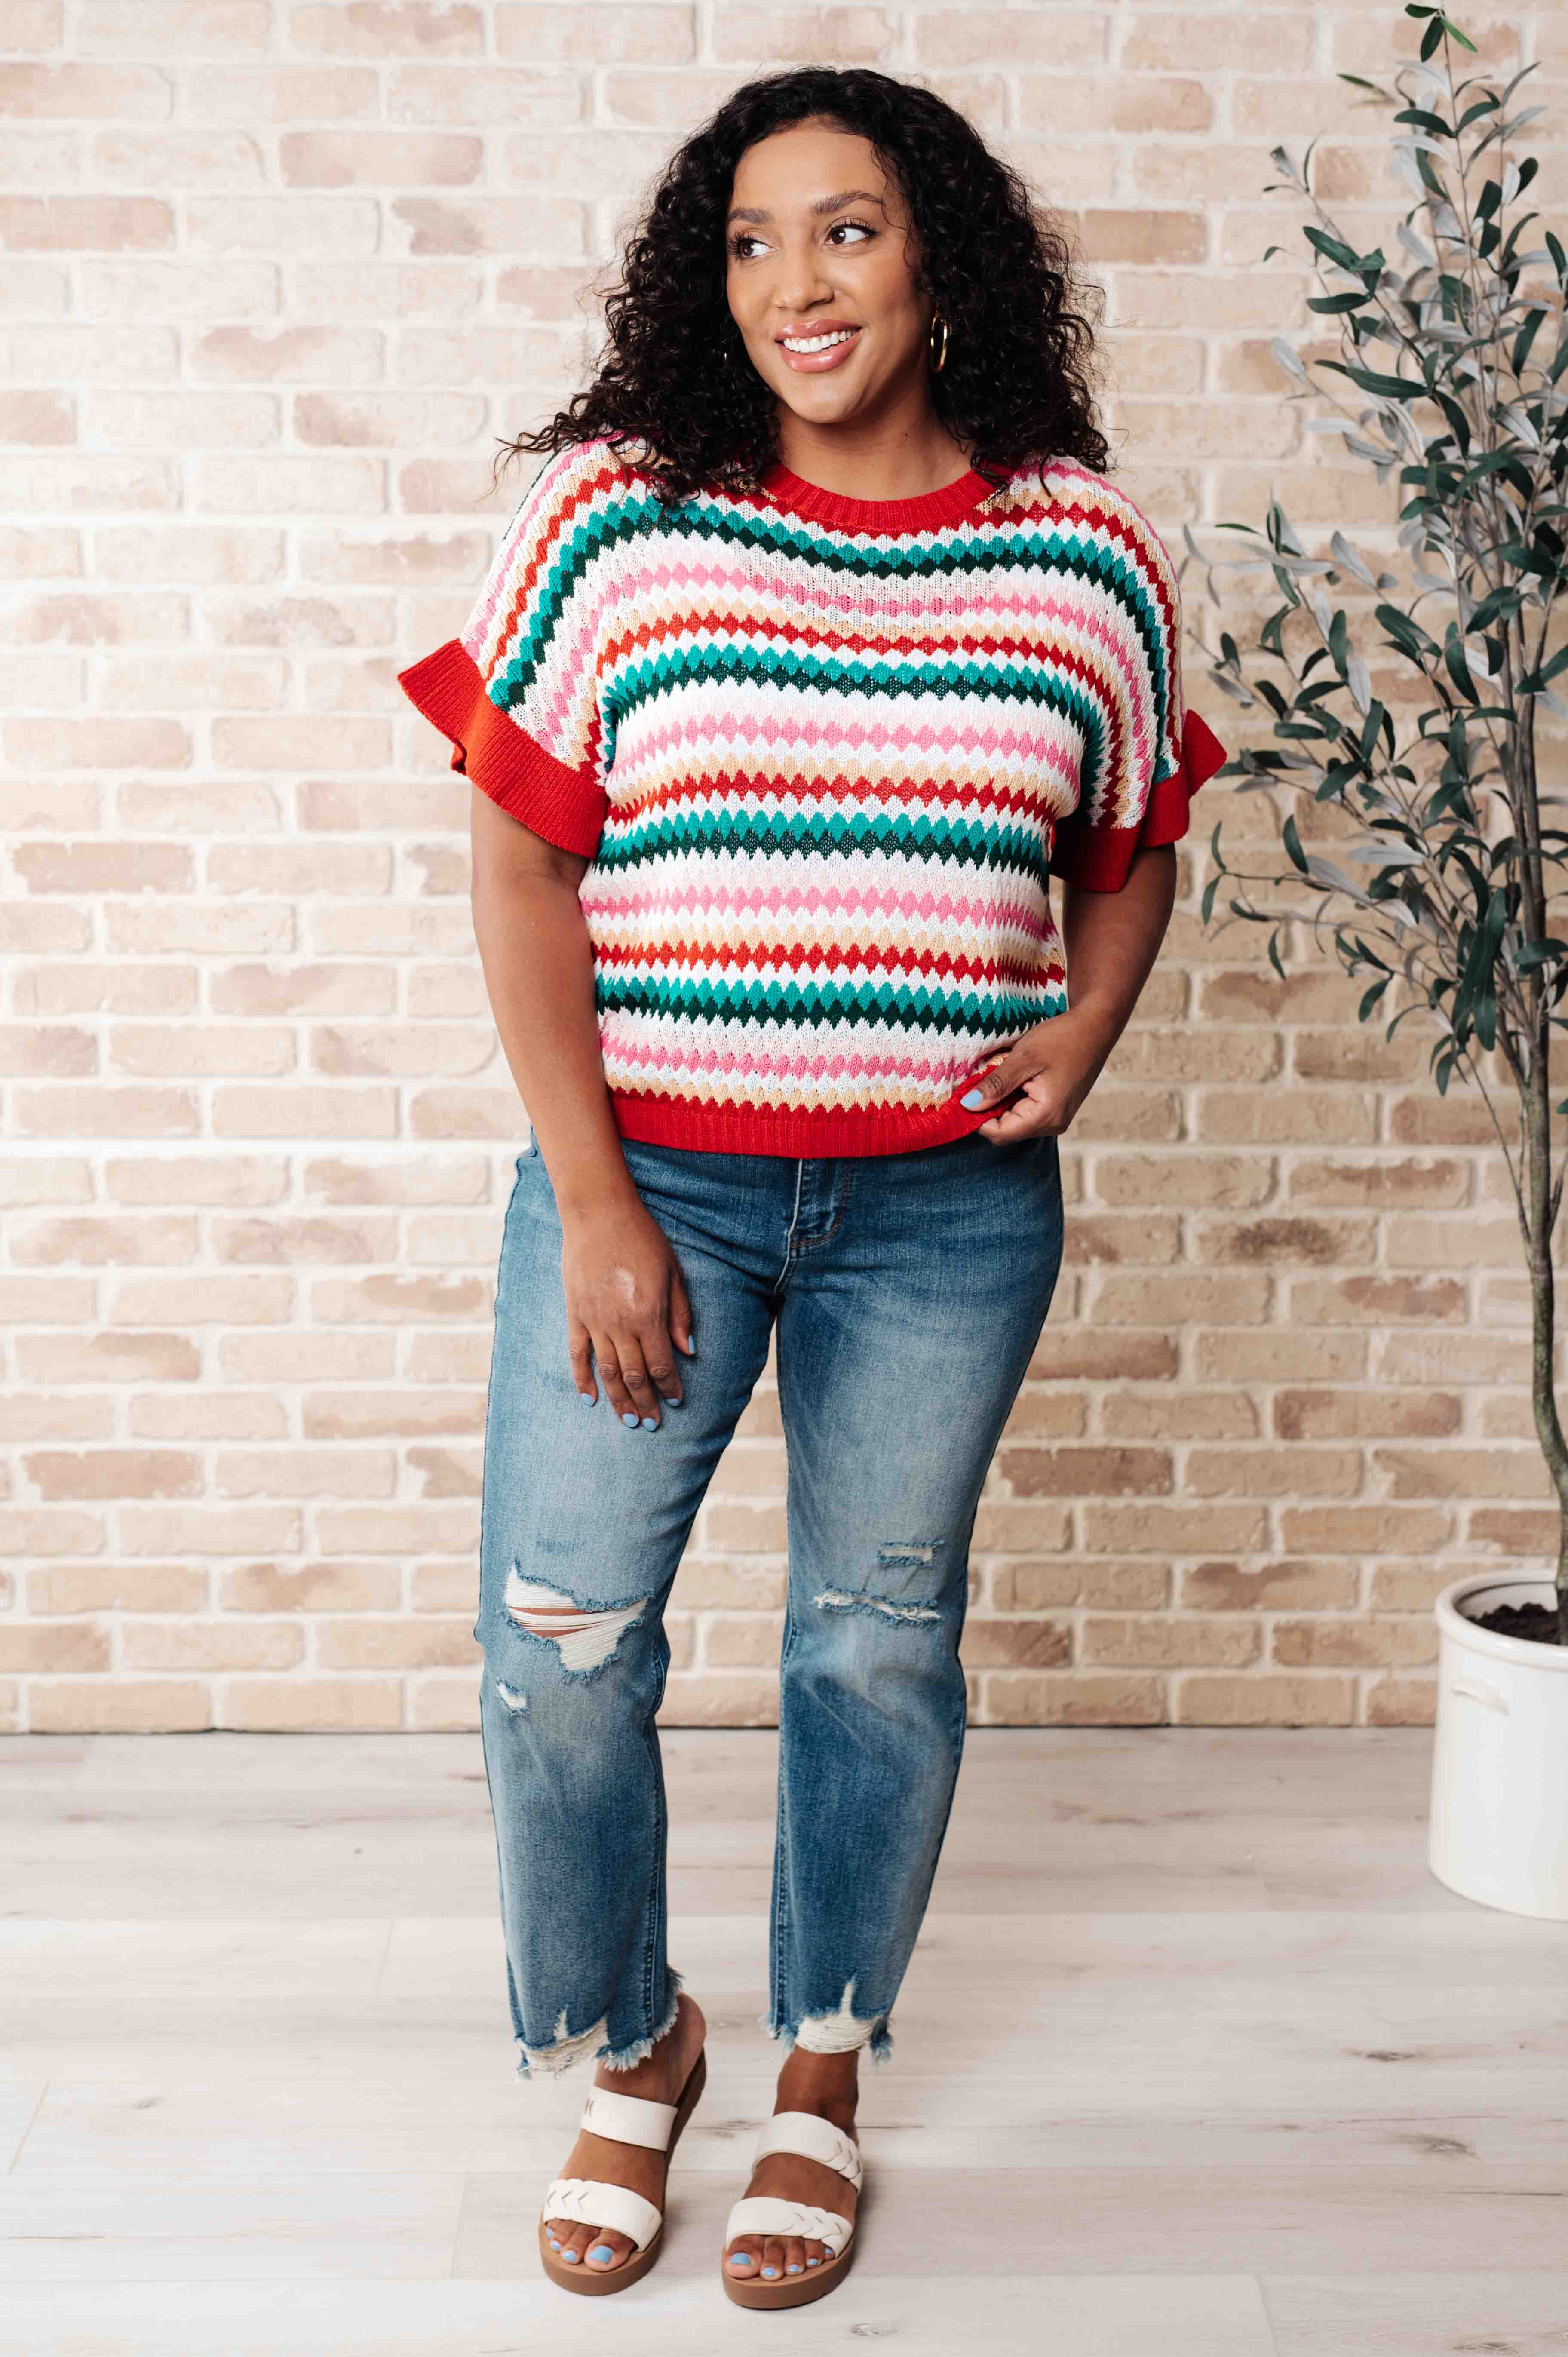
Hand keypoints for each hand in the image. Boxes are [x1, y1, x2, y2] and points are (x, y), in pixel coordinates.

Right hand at [559, 1195, 694, 1429]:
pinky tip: (590, 1398)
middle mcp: (620, 1324)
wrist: (599, 1214)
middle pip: (634, 1375)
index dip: (669, 1387)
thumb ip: (680, 1314)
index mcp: (648, 1314)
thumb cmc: (642, 1239)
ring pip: (607, 1371)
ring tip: (628, 1421)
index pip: (661, 1364)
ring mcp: (594, 1320)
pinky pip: (577, 1354)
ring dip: (618, 1399)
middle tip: (652, 1424)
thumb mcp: (672, 1272)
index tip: (676, 1401)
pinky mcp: (575, 1314)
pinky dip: (582, 1379)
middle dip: (646, 1402)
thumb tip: (689, 1351)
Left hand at [959, 1004, 1119, 1143]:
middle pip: (1006, 1129)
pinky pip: (1025, 1112)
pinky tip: (1014, 1076)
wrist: (1095, 1027)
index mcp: (1046, 1115)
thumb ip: (996, 1084)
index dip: (976, 1118)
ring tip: (1000, 1073)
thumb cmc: (1063, 1038)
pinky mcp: (1056, 1109)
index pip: (999, 1133)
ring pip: (1014, 1121)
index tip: (963, 1094)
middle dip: (987, 1108)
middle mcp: (1053, 1124)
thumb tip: (968, 1105)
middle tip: (979, 1079)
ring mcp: (1056, 1118)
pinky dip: (1013, 1097)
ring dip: (1000, 1101)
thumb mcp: (1024, 1058)